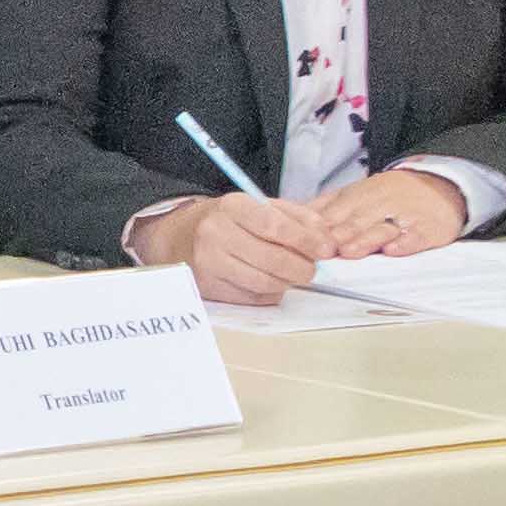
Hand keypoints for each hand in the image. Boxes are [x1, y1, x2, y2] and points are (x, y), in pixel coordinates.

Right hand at [129, 191, 333, 308]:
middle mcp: (215, 233)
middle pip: (272, 259)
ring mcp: (208, 262)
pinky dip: (270, 294)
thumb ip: (297, 218)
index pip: (275, 226)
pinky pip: (251, 298)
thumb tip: (327, 240)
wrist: (178, 236)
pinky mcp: (207, 287)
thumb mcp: (259, 207)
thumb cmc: (228, 220)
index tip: (326, 250)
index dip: (306, 240)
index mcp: (232, 207)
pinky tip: (271, 284)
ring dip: (287, 283)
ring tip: (292, 275)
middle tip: (311, 269)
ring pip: (264, 282)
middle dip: (302, 268)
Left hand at [309, 168, 471, 259]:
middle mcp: (380, 205)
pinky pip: (416, 237)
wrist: (440, 186)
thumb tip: (289, 214)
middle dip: (339, 235)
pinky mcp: (428, 229)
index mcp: (360, 195)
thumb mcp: (357, 193)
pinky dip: (405, 243)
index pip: (335, 212)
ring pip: (382, 229)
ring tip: (350, 251)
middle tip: (322, 250)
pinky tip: (393, 250)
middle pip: (356, 221)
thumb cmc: (390, 195)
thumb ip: (326, 206)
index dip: (320, 227)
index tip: (303, 239)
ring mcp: (405, 217)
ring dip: (366, 240)